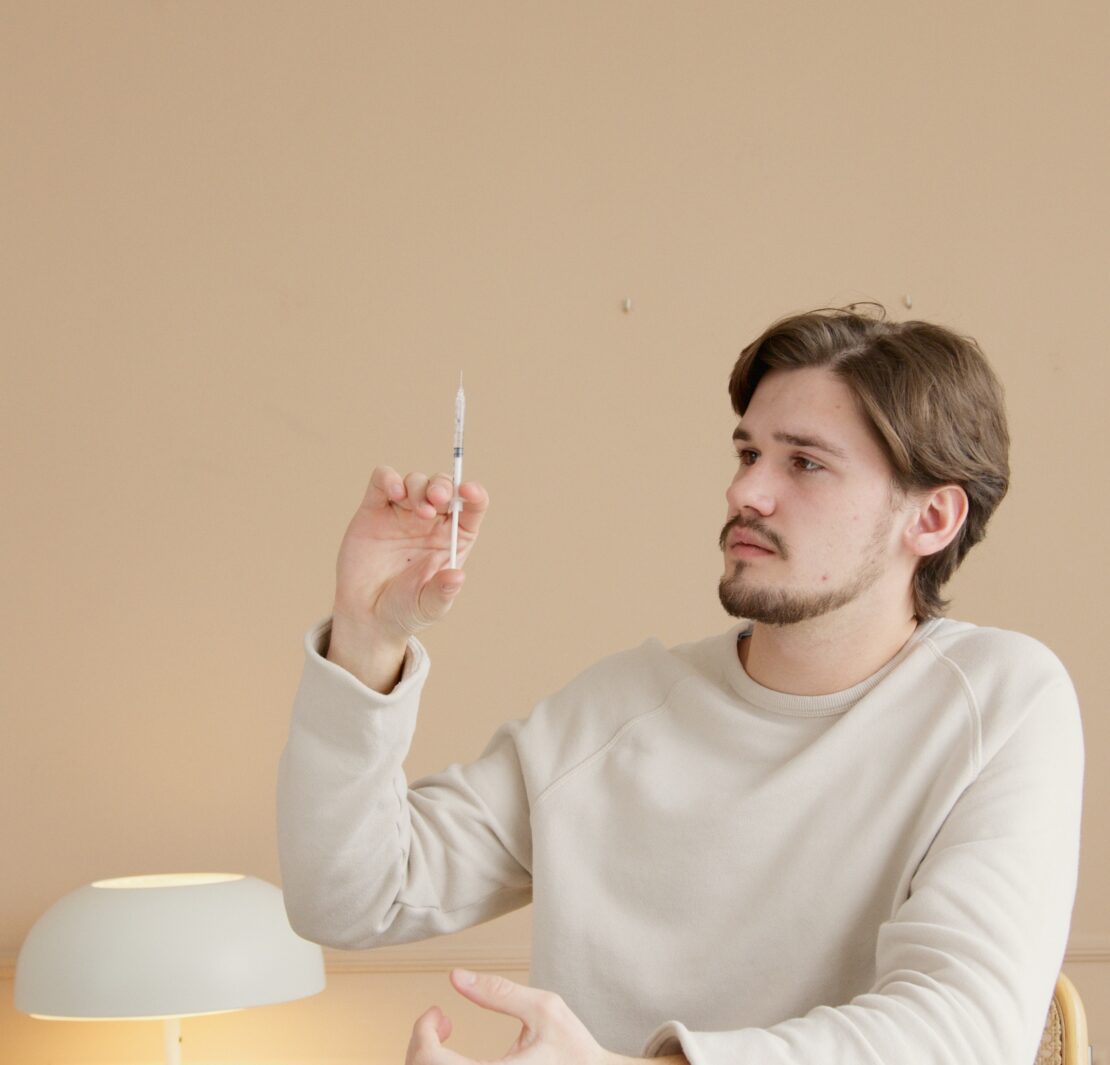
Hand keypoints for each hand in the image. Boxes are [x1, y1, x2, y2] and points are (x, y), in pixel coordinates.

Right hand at [332, 466, 488, 643]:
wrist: (367, 614)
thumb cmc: (405, 609)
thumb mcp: (429, 606)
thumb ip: (442, 592)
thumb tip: (457, 576)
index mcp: (453, 538)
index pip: (472, 506)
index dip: (474, 493)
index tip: (468, 491)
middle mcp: (431, 521)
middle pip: (444, 486)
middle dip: (443, 486)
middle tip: (437, 499)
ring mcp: (402, 513)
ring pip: (416, 481)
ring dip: (419, 487)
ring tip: (419, 511)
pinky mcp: (374, 509)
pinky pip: (383, 480)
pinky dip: (389, 478)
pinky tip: (394, 492)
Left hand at [405, 969, 613, 1064]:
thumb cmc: (576, 1051)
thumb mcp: (545, 1009)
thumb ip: (499, 993)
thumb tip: (455, 976)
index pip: (430, 1062)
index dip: (423, 1032)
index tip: (438, 1013)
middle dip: (421, 1043)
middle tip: (439, 1020)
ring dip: (428, 1058)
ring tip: (445, 1034)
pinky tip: (453, 1056)